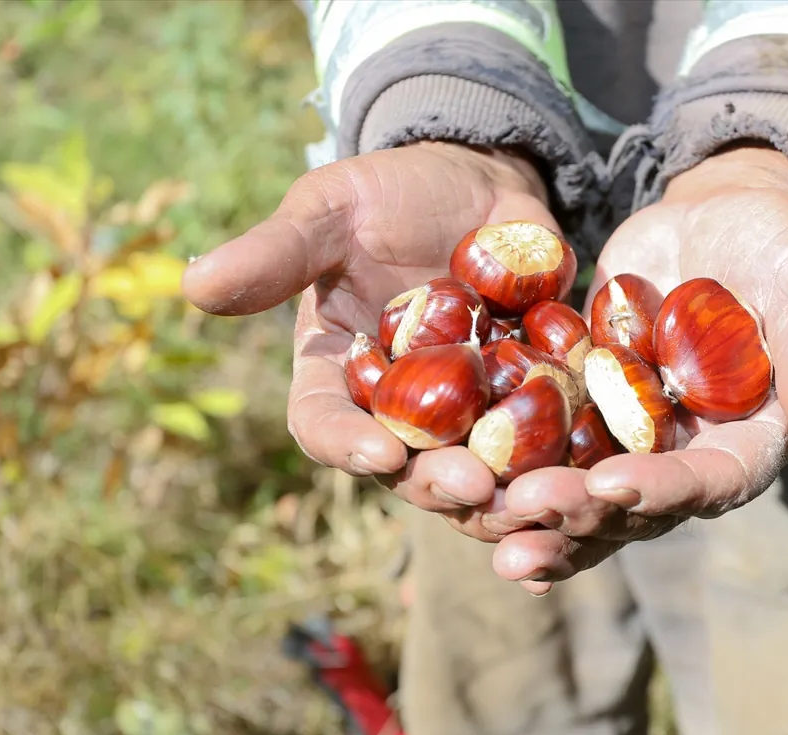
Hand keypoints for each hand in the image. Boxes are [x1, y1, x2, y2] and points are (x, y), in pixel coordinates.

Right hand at [182, 141, 558, 542]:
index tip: (375, 452)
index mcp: (337, 375)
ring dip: (508, 495)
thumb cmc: (387, 194)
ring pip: (484, 473)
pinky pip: (549, 444)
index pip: (325, 425)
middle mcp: (399, 410)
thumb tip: (192, 285)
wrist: (475, 182)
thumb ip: (276, 253)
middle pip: (410, 468)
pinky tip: (595, 480)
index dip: (346, 445)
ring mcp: (468, 413)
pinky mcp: (530, 399)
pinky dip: (567, 464)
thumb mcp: (330, 211)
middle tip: (472, 487)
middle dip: (438, 482)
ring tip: (539, 500)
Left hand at [489, 145, 787, 584]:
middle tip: (521, 514)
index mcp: (746, 443)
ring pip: (579, 488)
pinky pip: (544, 438)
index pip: (706, 483)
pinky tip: (453, 468)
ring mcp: (630, 433)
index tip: (613, 485)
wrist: (725, 210)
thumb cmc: (785, 247)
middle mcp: (684, 454)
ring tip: (478, 517)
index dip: (661, 490)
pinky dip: (505, 455)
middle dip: (577, 512)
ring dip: (532, 509)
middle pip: (631, 504)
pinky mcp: (585, 400)